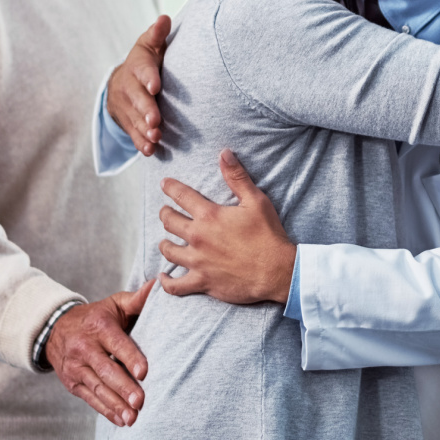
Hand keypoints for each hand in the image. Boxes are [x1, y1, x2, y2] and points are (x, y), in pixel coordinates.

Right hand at [46, 279, 153, 426]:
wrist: (55, 328)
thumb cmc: (96, 317)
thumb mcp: (114, 304)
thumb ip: (137, 299)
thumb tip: (159, 285)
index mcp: (98, 326)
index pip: (116, 343)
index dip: (130, 358)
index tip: (144, 372)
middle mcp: (84, 347)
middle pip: (105, 370)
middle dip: (123, 387)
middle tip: (140, 401)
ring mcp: (75, 367)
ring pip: (97, 387)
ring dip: (115, 404)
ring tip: (133, 417)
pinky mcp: (71, 382)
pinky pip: (89, 398)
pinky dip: (105, 410)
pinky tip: (121, 420)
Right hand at [106, 15, 170, 155]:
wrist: (120, 82)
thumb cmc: (145, 62)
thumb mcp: (149, 46)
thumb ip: (157, 35)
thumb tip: (165, 18)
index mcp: (136, 65)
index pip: (141, 70)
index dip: (147, 78)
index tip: (155, 87)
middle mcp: (127, 85)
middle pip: (135, 98)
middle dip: (145, 109)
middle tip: (156, 120)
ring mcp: (124, 105)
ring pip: (133, 118)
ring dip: (144, 129)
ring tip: (156, 137)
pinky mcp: (125, 121)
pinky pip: (131, 133)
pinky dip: (140, 142)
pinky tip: (150, 150)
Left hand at [157, 149, 295, 304]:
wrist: (276, 271)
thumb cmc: (268, 235)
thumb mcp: (256, 200)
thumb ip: (237, 177)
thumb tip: (224, 153)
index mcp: (209, 215)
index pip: (181, 195)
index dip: (170, 187)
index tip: (164, 184)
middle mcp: (198, 237)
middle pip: (169, 221)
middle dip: (165, 213)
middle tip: (165, 211)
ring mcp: (197, 261)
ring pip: (168, 250)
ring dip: (165, 243)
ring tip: (166, 240)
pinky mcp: (202, 282)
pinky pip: (175, 286)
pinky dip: (166, 282)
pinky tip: (163, 278)